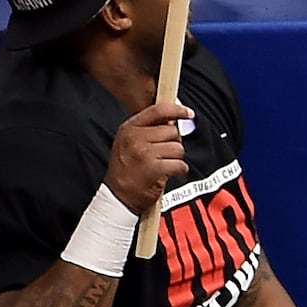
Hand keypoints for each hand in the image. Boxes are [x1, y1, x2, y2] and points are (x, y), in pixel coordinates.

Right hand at [103, 99, 191, 215]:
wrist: (117, 196)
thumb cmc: (126, 170)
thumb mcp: (129, 142)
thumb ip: (149, 129)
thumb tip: (174, 120)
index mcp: (129, 128)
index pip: (158, 110)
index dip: (177, 110)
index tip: (188, 113)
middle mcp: (135, 138)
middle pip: (172, 131)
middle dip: (174, 142)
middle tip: (164, 154)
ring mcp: (144, 153)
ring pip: (178, 148)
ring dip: (176, 158)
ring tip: (164, 165)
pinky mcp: (154, 169)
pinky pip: (180, 164)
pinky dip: (180, 170)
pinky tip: (169, 173)